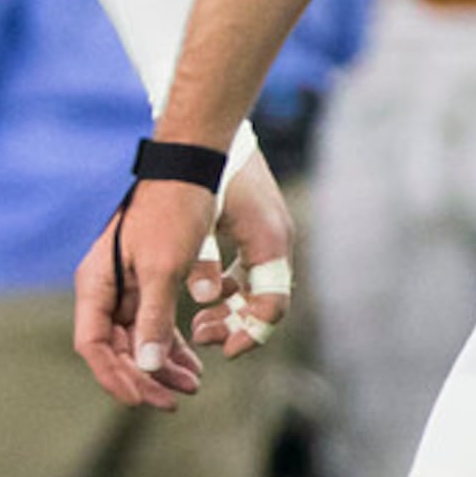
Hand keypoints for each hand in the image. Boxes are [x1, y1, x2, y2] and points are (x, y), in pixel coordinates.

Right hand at [72, 177, 220, 410]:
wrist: (191, 170)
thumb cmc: (171, 212)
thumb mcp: (163, 267)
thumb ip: (154, 318)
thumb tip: (148, 366)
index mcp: (97, 282)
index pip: (92, 345)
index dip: (115, 376)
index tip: (144, 398)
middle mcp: (105, 288)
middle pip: (114, 348)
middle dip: (144, 377)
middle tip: (176, 399)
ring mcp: (125, 287)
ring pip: (136, 341)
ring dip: (160, 367)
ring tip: (193, 385)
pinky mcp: (148, 283)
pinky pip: (153, 326)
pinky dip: (170, 347)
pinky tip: (191, 364)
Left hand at [188, 153, 293, 359]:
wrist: (209, 127)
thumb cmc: (204, 172)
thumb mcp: (198, 223)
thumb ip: (201, 263)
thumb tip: (204, 299)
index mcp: (270, 243)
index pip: (273, 306)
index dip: (250, 333)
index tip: (223, 349)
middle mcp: (278, 239)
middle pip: (267, 298)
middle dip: (236, 322)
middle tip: (200, 335)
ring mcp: (271, 231)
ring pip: (258, 284)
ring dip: (231, 304)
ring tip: (198, 320)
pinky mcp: (258, 224)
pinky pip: (252, 266)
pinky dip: (232, 282)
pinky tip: (204, 288)